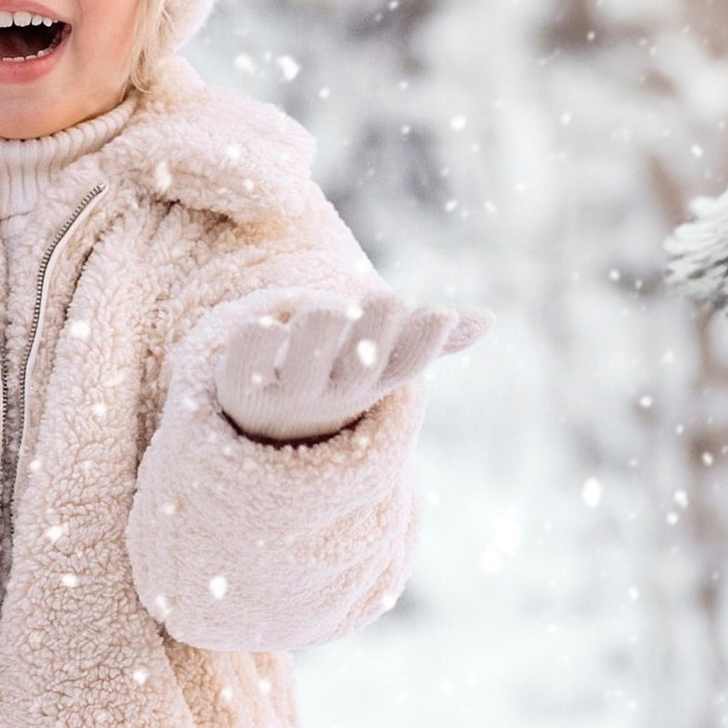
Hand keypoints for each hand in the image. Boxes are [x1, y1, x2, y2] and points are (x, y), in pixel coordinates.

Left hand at [211, 290, 486, 444]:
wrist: (261, 425)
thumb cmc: (330, 374)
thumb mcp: (379, 361)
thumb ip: (425, 340)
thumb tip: (486, 320)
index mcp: (371, 381)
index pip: (405, 365)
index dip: (422, 342)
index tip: (436, 314)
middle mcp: (333, 391)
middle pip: (362, 365)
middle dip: (374, 327)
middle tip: (380, 301)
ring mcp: (288, 391)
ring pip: (307, 357)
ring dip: (320, 324)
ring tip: (324, 314)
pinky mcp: (241, 385)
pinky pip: (249, 353)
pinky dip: (258, 337)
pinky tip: (266, 327)